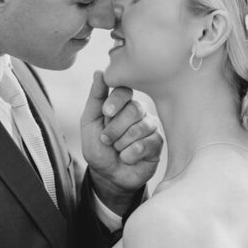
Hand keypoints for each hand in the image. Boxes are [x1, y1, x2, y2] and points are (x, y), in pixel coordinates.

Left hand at [81, 71, 161, 213]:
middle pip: (133, 109)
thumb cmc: (98, 148)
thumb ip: (95, 97)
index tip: (106, 113)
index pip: (125, 90)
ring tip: (118, 150)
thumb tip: (99, 72)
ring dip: (121, 143)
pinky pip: (145, 144)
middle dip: (114, 129)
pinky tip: (128, 158)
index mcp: (122, 103)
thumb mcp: (90, 122)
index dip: (115, 101)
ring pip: (140, 127)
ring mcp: (150, 126)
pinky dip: (130, 154)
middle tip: (107, 140)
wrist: (108, 176)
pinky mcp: (158, 143)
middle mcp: (138, 112)